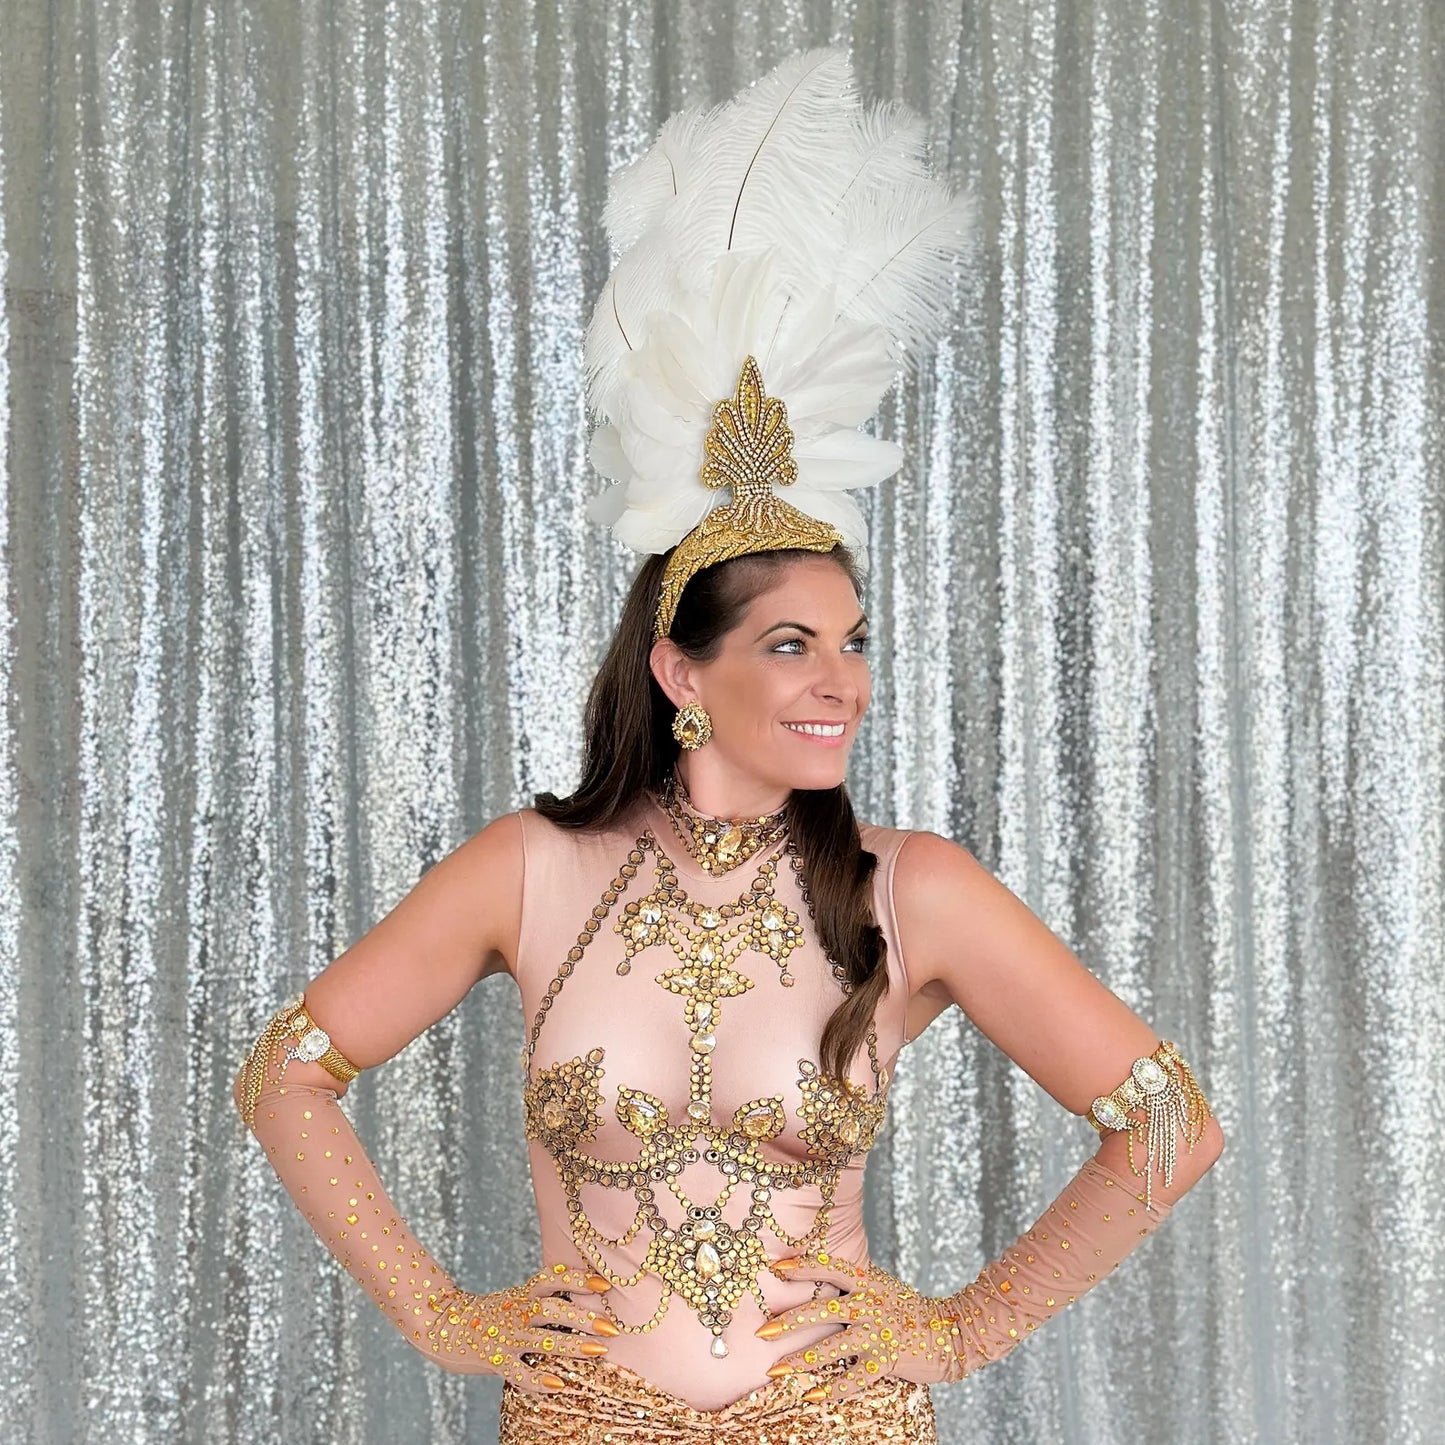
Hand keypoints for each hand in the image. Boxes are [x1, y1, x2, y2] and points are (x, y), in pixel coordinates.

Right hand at [426, 1262, 619, 1390]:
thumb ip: (543, 1301)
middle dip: (584, 1318)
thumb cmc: (491, 1314)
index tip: (605, 1285)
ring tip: (598, 1351)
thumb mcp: (517, 1300)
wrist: (444, 1325)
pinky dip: (539, 1378)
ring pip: (542, 1339)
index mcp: (523, 1294)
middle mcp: (516, 1311)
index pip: (553, 1279)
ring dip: (572, 1345)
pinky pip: (518, 1371)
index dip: (579, 1279)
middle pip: (553, 1309)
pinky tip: (560, 1384)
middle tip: (612, 1327)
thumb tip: (585, 1304)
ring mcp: (505, 1335)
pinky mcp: (493, 1359)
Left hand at [754, 1251, 962, 1401]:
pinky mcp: (887, 1359)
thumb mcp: (882, 1288)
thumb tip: (823, 1284)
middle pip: (822, 1309)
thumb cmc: (910, 1310)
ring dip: (801, 1360)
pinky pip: (855, 1377)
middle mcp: (869, 1304)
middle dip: (789, 1321)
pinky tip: (812, 1395)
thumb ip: (856, 1287)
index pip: (830, 1268)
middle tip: (762, 1331)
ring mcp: (877, 1332)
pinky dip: (833, 1388)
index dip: (803, 1266)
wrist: (951, 1331)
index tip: (775, 1268)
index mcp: (868, 1282)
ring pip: (832, 1346)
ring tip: (776, 1370)